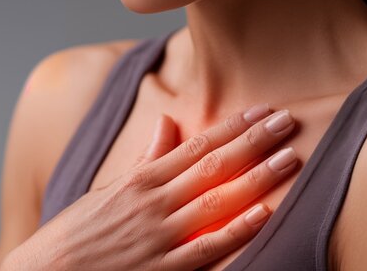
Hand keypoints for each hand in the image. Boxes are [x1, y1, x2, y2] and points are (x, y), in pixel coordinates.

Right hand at [2, 104, 296, 270]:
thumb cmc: (78, 229)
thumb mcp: (109, 188)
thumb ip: (146, 159)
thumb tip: (167, 122)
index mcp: (139, 180)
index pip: (195, 145)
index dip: (232, 127)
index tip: (260, 111)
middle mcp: (152, 202)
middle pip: (213, 166)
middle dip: (253, 142)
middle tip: (286, 122)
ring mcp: (158, 235)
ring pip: (216, 201)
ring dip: (255, 178)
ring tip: (288, 159)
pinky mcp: (162, 268)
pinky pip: (206, 248)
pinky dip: (236, 230)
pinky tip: (263, 213)